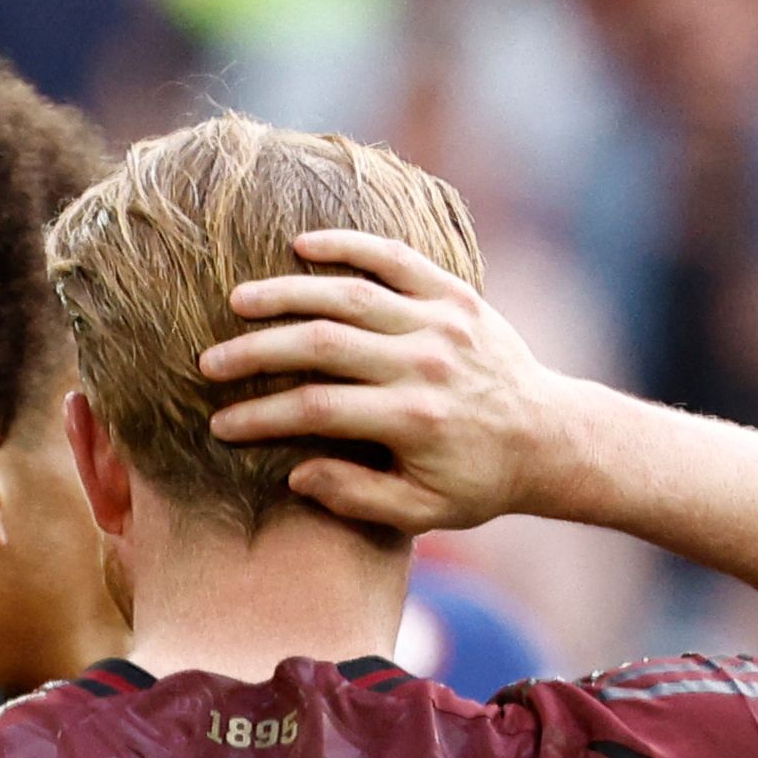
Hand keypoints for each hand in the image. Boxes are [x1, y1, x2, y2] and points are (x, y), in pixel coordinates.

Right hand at [199, 229, 587, 534]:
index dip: (260, 417)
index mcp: (413, 420)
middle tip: (208, 362)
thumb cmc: (476, 480)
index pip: (317, 410)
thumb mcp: (421, 511)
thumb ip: (357, 497)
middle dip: (256, 352)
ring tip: (238, 300)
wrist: (548, 436)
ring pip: (350, 294)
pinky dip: (349, 246)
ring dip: (287, 294)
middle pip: (322, 345)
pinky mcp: (456, 295)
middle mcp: (425, 364)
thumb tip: (296, 473)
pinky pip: (396, 258)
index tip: (219, 424)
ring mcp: (441, 322)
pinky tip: (302, 245)